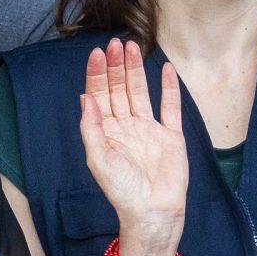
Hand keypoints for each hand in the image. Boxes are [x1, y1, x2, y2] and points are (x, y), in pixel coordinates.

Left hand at [79, 39, 186, 255]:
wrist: (152, 212)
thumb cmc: (121, 190)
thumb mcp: (98, 158)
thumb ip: (92, 127)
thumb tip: (85, 97)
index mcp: (107, 132)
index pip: (100, 97)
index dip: (98, 75)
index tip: (96, 54)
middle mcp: (126, 127)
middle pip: (119, 89)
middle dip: (115, 67)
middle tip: (114, 43)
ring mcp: (149, 130)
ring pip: (141, 93)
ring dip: (136, 70)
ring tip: (132, 47)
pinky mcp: (171, 136)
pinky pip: (170, 107)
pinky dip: (168, 88)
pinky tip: (164, 69)